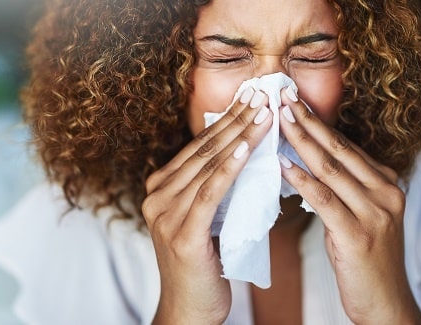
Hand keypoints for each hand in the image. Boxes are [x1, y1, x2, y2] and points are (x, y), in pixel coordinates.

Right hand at [143, 88, 272, 323]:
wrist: (190, 310)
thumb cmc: (202, 265)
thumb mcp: (205, 219)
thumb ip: (212, 189)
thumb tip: (244, 153)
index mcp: (159, 190)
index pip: (197, 147)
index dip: (225, 120)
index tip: (251, 99)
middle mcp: (156, 197)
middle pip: (202, 150)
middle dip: (235, 120)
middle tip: (262, 96)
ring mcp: (165, 215)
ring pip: (208, 166)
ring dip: (239, 137)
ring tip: (264, 115)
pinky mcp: (182, 234)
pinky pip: (210, 192)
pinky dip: (230, 168)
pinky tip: (247, 148)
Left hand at [277, 89, 420, 323]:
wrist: (386, 304)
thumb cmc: (365, 260)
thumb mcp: (359, 216)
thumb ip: (342, 188)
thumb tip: (306, 160)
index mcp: (386, 183)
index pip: (347, 145)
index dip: (318, 121)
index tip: (293, 100)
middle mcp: (385, 192)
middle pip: (339, 149)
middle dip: (308, 120)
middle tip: (282, 95)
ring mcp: (375, 212)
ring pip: (331, 168)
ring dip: (301, 140)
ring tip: (277, 118)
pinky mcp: (358, 234)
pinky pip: (325, 199)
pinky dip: (302, 179)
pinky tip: (282, 164)